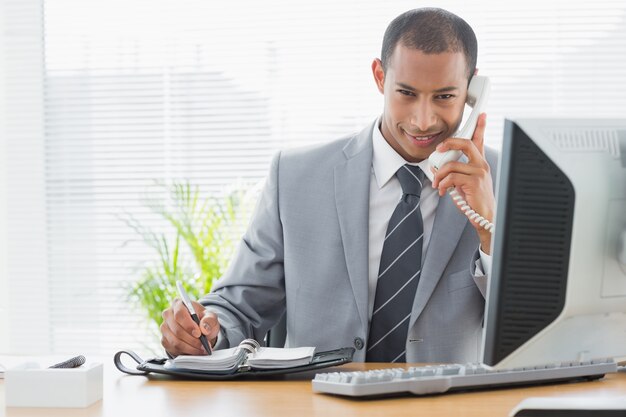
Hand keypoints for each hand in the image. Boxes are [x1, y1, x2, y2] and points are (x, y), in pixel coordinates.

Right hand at [161, 298, 220, 355]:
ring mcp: (165, 328)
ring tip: (201, 349)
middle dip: (192, 340)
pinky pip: (173, 349)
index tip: (198, 333)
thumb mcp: (211, 317)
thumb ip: (209, 320)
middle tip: (203, 344)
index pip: (179, 314)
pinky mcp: (164, 340)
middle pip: (177, 330)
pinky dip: (186, 352)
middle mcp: (168, 314)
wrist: (200, 330)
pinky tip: (194, 351)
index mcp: (178, 304)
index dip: (188, 325)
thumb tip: (204, 328)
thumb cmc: (204, 320)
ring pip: (175, 342)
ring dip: (190, 348)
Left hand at [431, 113, 494, 253]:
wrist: (485, 218)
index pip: (480, 141)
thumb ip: (453, 173)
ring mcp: (479, 172)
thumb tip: (436, 167)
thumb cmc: (474, 202)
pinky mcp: (474, 182)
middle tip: (438, 149)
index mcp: (479, 164)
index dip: (480, 127)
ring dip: (439, 175)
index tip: (481, 114)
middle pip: (466, 144)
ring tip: (437, 184)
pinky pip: (451, 177)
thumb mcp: (462, 184)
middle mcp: (481, 165)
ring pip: (451, 164)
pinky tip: (442, 191)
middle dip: (449, 143)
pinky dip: (442, 184)